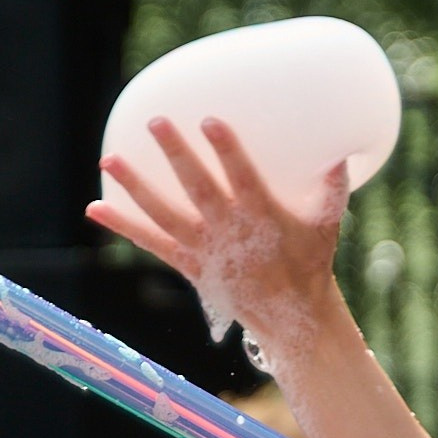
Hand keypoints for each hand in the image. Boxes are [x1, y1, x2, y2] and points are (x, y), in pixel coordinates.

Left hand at [89, 117, 349, 339]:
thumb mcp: (327, 224)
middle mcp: (227, 232)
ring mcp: (203, 249)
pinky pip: (150, 242)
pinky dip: (122, 226)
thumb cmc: (310, 263)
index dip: (226, 150)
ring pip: (163, 213)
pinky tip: (95, 209)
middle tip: (157, 122)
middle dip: (176, 154)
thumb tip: (342, 150)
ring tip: (109, 159)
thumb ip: (332, 187)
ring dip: (135, 186)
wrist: (290, 317)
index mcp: (261, 217)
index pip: (241, 177)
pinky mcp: (187, 263)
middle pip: (196, 188)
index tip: (210, 120)